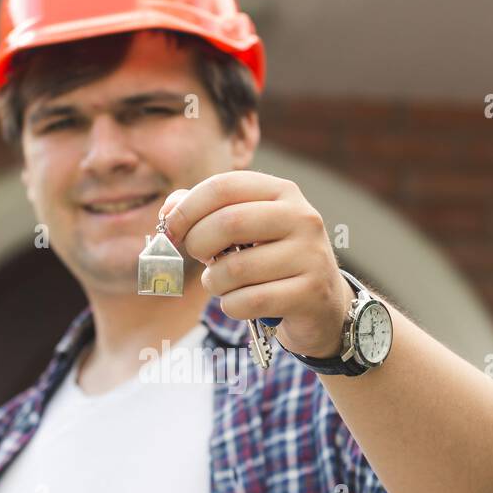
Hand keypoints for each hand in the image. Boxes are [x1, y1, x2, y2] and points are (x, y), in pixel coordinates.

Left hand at [160, 171, 350, 358]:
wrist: (322, 303)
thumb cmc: (272, 261)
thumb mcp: (245, 229)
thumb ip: (205, 212)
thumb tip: (169, 210)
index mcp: (282, 192)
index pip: (224, 186)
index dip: (187, 208)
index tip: (170, 229)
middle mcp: (302, 217)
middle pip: (228, 222)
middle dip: (198, 244)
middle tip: (199, 257)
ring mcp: (310, 255)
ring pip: (235, 269)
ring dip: (215, 282)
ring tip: (224, 283)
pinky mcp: (309, 293)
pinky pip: (248, 301)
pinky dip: (231, 306)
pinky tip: (240, 303)